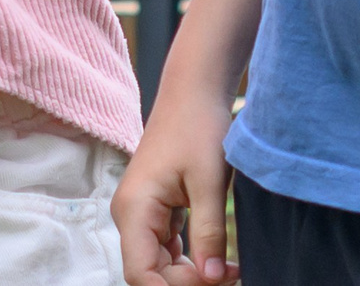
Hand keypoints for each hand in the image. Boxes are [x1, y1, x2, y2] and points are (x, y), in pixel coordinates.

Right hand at [113, 85, 238, 284]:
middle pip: (149, 273)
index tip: (213, 280)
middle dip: (188, 282)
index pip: (140, 273)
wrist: (194, 92)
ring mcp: (139, 213)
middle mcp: (129, 214)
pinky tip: (216, 256)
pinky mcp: (153, 210)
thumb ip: (209, 234)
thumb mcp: (210, 183)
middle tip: (231, 274)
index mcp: (134, 209)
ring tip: (229, 269)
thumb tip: (211, 279)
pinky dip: (189, 260)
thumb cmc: (199, 127)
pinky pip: (164, 249)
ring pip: (157, 265)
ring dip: (190, 275)